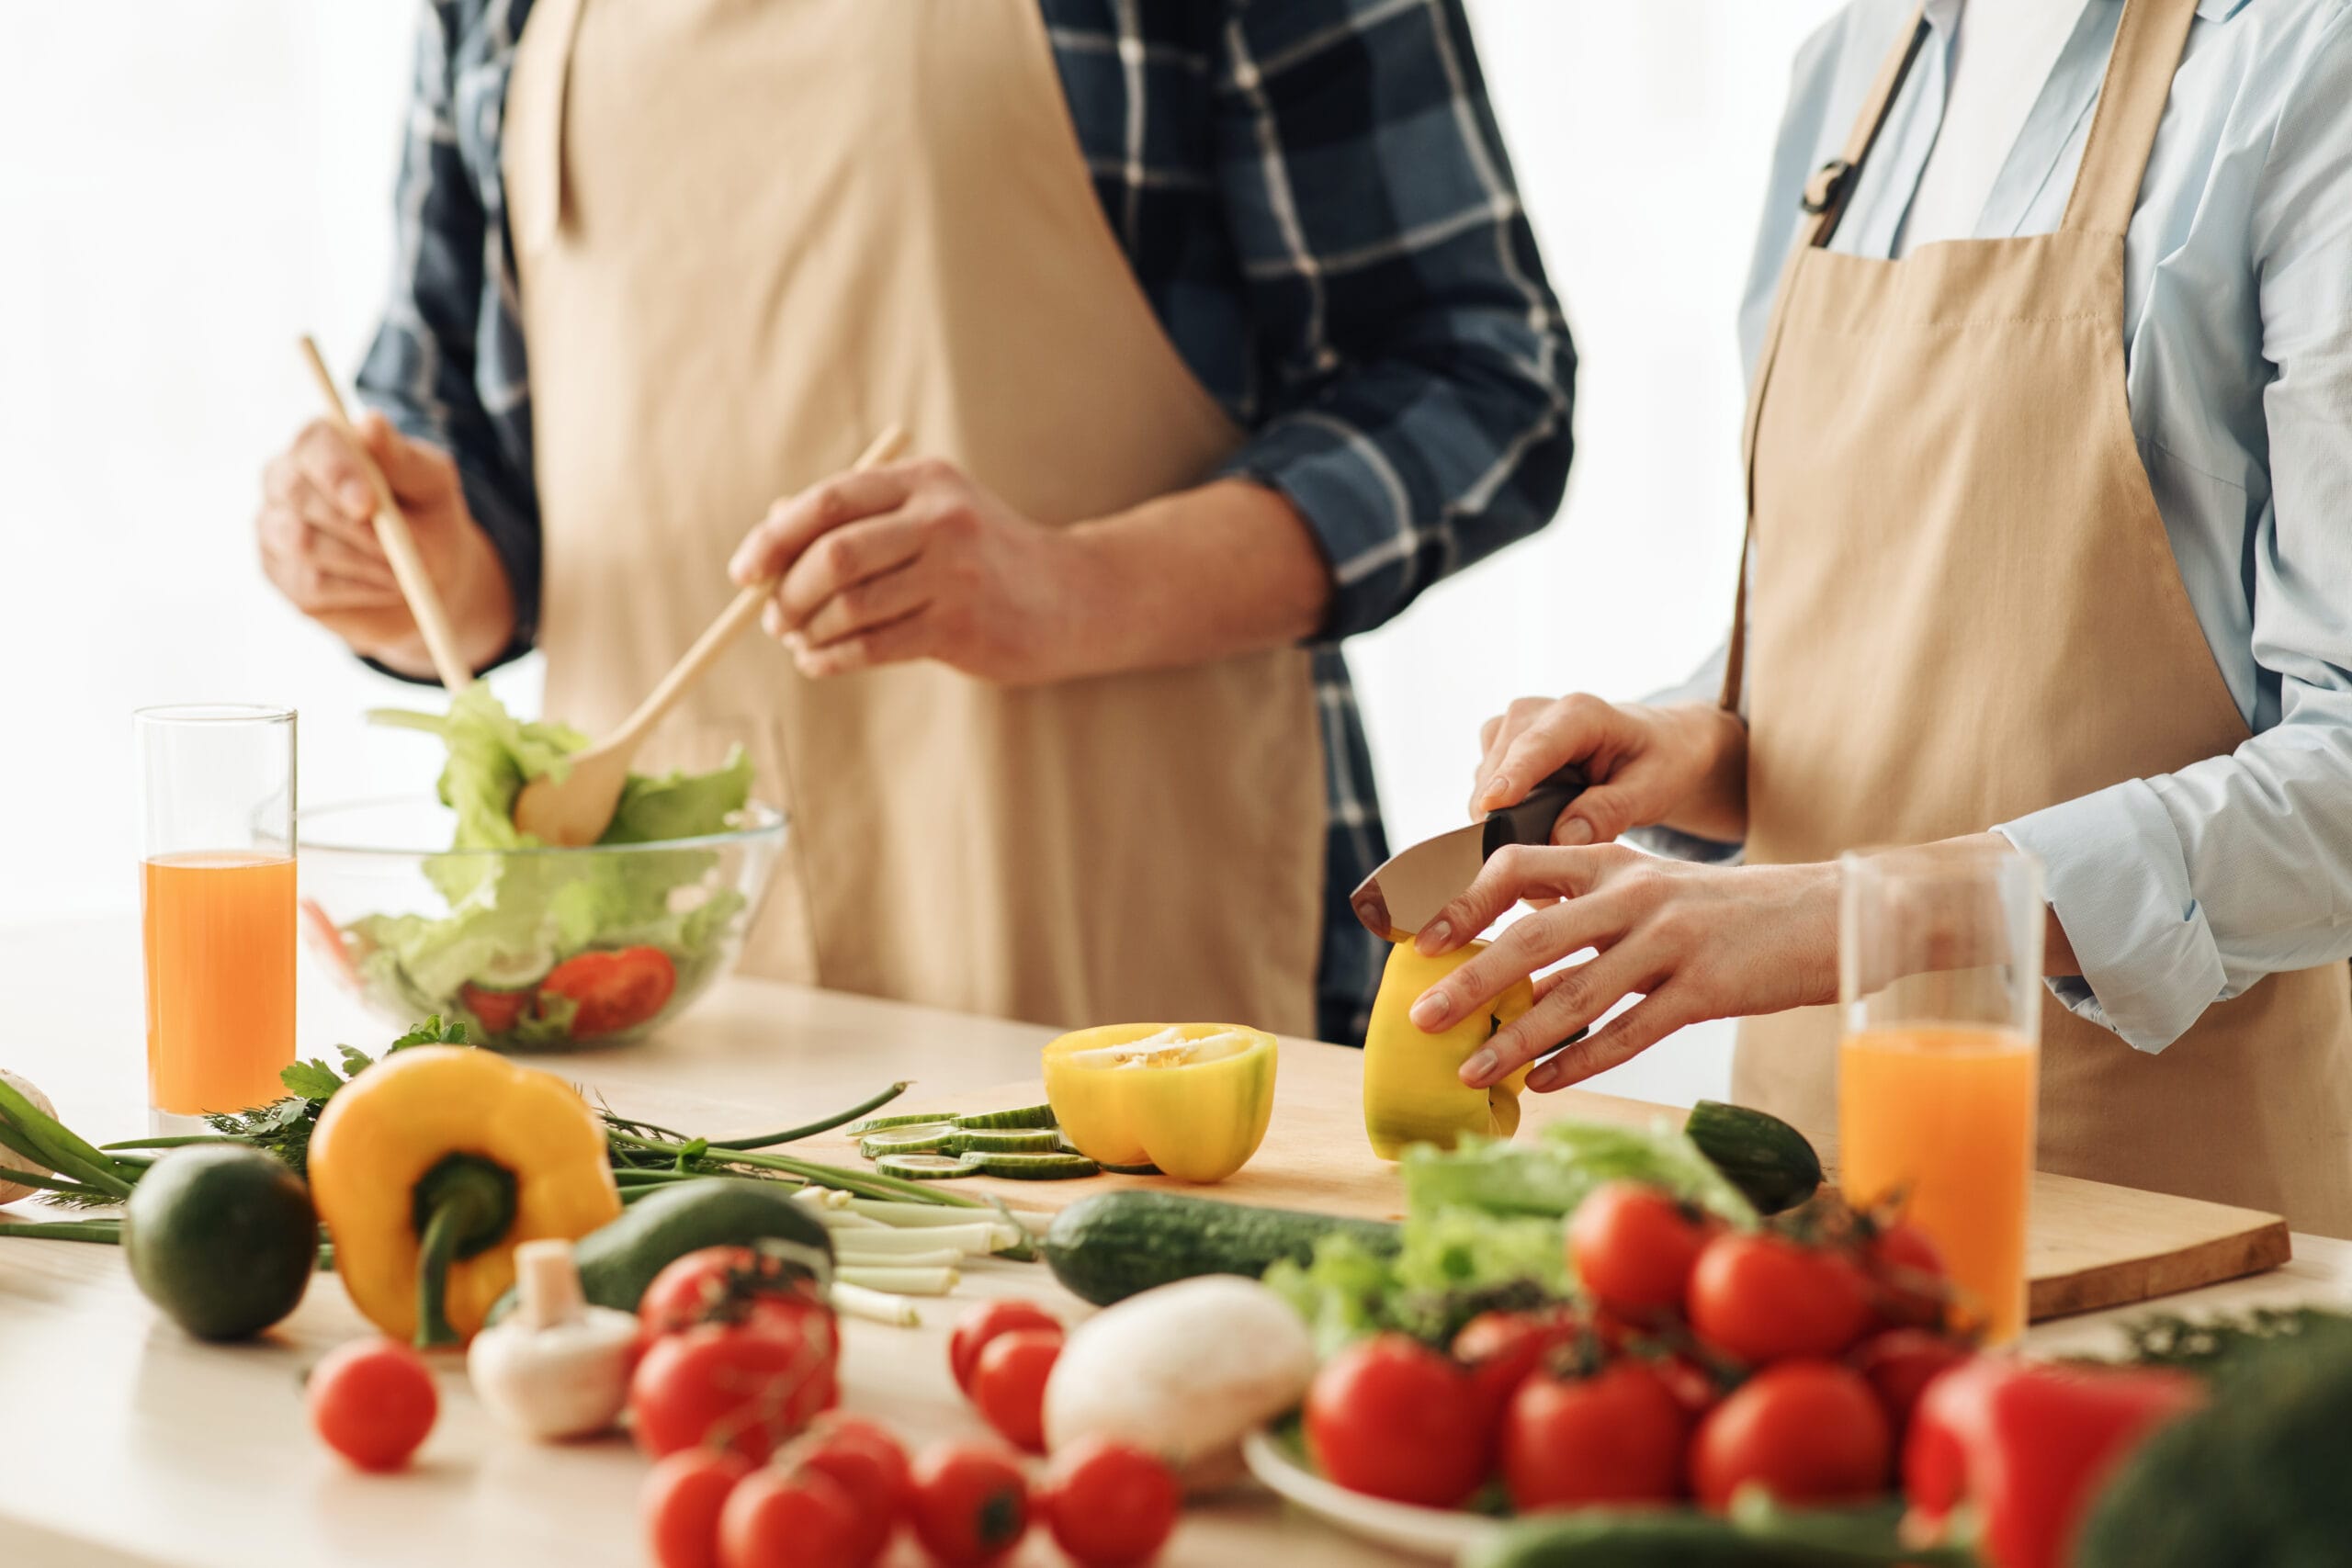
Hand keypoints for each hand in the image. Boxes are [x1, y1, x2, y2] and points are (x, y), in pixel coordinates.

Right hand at [257, 414, 512, 676]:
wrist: (432, 576)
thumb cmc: (429, 516)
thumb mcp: (432, 484)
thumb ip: (402, 457)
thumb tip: (370, 424)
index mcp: (321, 444)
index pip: (312, 442)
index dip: (337, 471)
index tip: (369, 504)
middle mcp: (284, 479)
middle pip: (297, 493)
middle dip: (354, 526)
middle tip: (399, 549)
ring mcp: (274, 527)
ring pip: (302, 542)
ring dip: (363, 560)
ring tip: (401, 569)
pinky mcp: (280, 574)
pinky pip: (310, 584)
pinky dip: (359, 587)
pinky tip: (385, 585)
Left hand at [729, 457, 1096, 685]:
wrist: (1073, 597)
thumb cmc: (985, 556)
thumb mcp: (931, 515)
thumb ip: (859, 515)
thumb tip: (770, 528)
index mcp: (923, 480)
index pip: (828, 501)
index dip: (774, 538)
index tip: (745, 571)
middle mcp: (940, 519)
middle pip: (832, 555)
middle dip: (788, 592)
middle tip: (774, 617)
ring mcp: (955, 574)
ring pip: (849, 605)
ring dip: (808, 631)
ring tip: (799, 641)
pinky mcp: (961, 627)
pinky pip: (873, 646)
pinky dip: (832, 659)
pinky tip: (819, 663)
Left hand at [1408, 845, 1838, 1093]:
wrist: (1829, 915)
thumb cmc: (1730, 914)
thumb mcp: (1654, 893)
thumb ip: (1589, 915)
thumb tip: (1515, 960)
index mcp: (1613, 863)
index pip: (1518, 865)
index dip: (1465, 902)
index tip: (1426, 941)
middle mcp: (1635, 895)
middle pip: (1532, 938)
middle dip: (1470, 981)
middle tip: (1423, 1019)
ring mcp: (1671, 941)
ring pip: (1575, 996)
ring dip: (1516, 1040)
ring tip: (1472, 1070)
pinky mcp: (1706, 989)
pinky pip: (1629, 1032)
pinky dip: (1581, 1061)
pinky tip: (1544, 1084)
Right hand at [1472, 695, 1745, 845]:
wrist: (1655, 744)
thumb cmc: (1658, 762)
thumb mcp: (1652, 790)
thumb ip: (1609, 812)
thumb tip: (1560, 839)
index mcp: (1580, 714)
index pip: (1536, 746)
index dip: (1512, 777)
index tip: (1491, 807)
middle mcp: (1536, 712)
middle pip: (1498, 772)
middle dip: (1506, 825)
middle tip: (1539, 884)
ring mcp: (1511, 728)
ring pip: (1484, 785)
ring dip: (1501, 825)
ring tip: (1544, 858)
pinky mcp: (1498, 748)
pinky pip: (1482, 790)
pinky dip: (1500, 819)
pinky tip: (1535, 832)